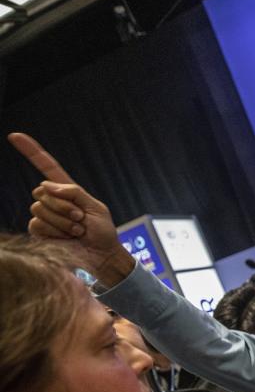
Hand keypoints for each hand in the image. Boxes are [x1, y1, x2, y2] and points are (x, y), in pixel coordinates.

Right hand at [9, 133, 130, 281]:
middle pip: (42, 190)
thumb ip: (74, 192)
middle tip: (80, 219)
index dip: (32, 152)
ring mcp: (44, 215)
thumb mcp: (95, 207)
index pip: (47, 167)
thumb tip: (47, 185)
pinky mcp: (38, 230)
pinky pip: (38, 223)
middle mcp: (53, 200)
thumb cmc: (102, 232)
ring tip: (77, 230)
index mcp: (67, 191)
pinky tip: (67, 237)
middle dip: (64, 205)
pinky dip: (56, 230)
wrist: (101, 255)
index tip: (14, 136)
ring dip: (63, 221)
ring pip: (40, 208)